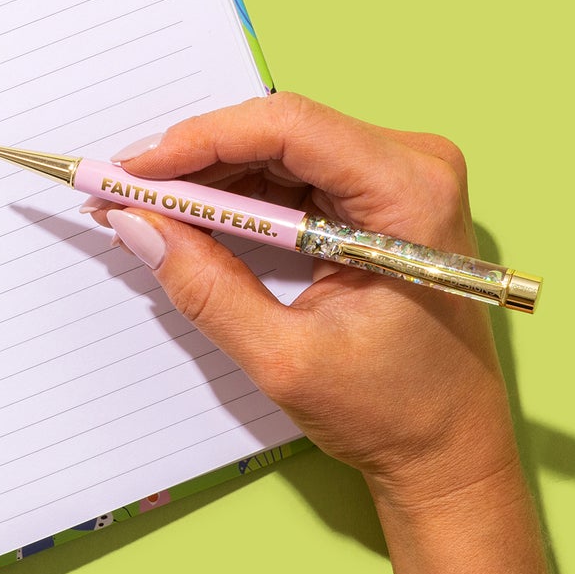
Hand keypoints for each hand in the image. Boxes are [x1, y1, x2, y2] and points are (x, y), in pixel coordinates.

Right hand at [90, 91, 518, 510]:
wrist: (450, 445)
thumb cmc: (394, 409)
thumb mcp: (285, 357)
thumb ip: (207, 288)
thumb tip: (138, 227)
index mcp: (410, 195)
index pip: (289, 129)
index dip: (200, 140)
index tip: (134, 169)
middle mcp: (415, 168)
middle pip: (283, 132)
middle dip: (197, 160)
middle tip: (124, 190)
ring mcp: (403, 178)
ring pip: (284, 149)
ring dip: (213, 177)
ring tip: (148, 208)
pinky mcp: (384, 197)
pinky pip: (299, 174)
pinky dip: (243, 195)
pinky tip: (195, 218)